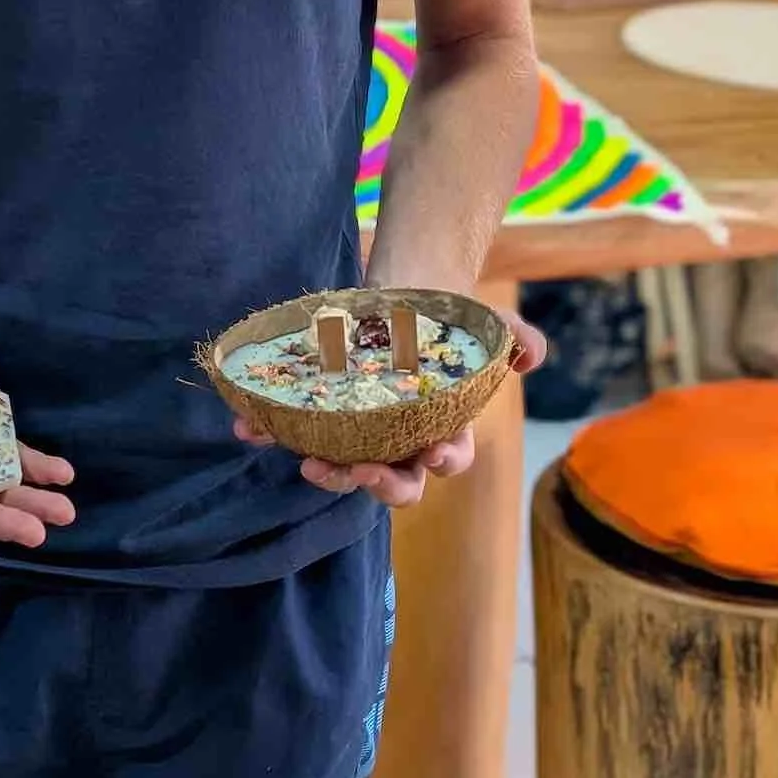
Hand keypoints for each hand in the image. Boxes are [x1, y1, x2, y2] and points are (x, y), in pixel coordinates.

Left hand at [232, 303, 545, 508]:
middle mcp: (401, 441)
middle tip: (359, 469)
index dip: (442, 461)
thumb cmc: (450, 321)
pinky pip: (296, 429)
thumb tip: (529, 352)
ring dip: (324, 470)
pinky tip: (248, 426)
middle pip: (393, 480)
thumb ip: (514, 339)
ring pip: (343, 465)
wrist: (405, 294)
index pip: (448, 459)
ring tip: (304, 461)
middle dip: (376, 483)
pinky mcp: (323, 411)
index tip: (433, 452)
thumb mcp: (487, 325)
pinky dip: (271, 432)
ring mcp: (359, 430)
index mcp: (444, 429)